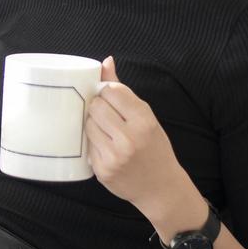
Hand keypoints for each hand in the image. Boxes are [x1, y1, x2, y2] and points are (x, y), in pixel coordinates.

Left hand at [84, 55, 187, 209]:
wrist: (160, 187)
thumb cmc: (154, 148)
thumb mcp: (147, 117)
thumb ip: (123, 90)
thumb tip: (106, 61)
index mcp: (144, 120)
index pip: (111, 90)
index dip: (108, 91)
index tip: (112, 98)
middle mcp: (129, 138)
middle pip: (96, 106)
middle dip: (99, 107)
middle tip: (108, 116)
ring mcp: (114, 155)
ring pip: (88, 124)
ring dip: (93, 124)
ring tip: (107, 131)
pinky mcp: (102, 170)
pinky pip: (87, 144)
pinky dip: (93, 142)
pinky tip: (106, 146)